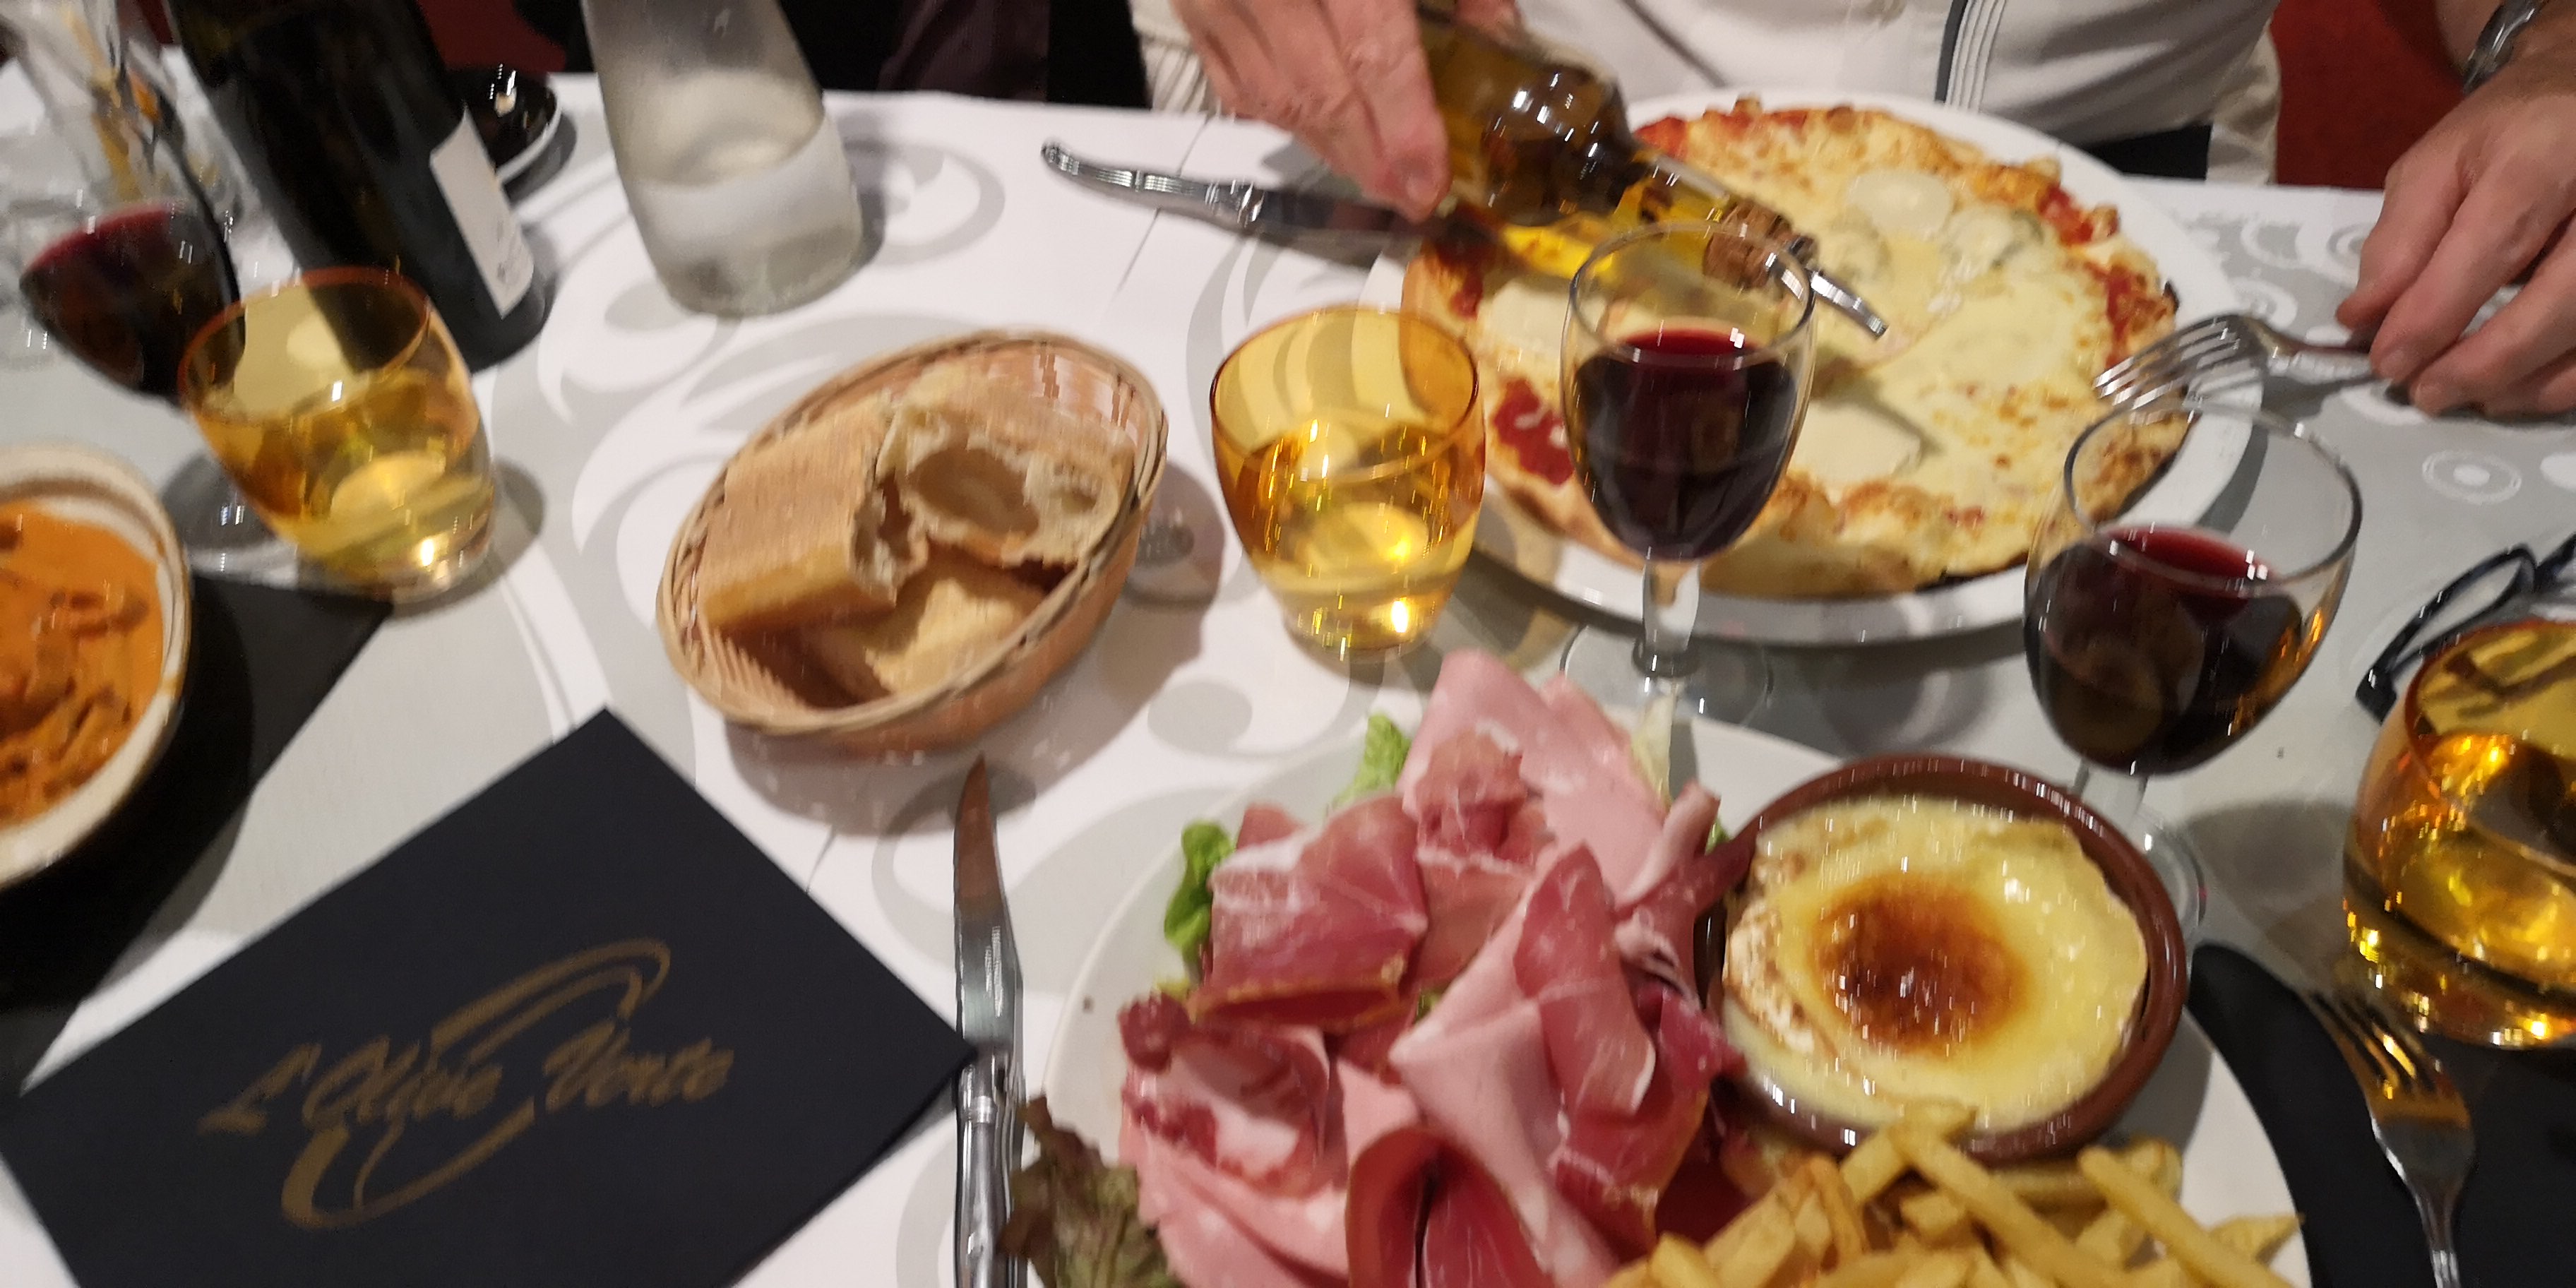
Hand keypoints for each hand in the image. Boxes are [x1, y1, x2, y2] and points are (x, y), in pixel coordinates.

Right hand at [1170, 0, 1520, 218]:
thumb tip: (1498, 38)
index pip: (1371, 55)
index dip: (1403, 125)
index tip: (1427, 180)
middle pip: (1320, 91)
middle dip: (1369, 156)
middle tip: (1409, 195)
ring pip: (1272, 97)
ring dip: (1327, 148)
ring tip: (1373, 174)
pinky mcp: (1189, 4)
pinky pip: (1232, 82)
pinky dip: (1277, 115)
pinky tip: (1317, 133)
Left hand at [2338, 55, 2575, 416]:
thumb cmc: (2508, 132)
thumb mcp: (2438, 163)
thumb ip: (2400, 238)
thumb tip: (2363, 318)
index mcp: (2544, 159)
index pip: (2491, 246)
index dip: (2436, 313)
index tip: (2388, 362)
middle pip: (2562, 298)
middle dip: (2489, 360)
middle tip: (2427, 394)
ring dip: (2530, 381)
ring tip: (2470, 396)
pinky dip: (2563, 378)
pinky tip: (2520, 387)